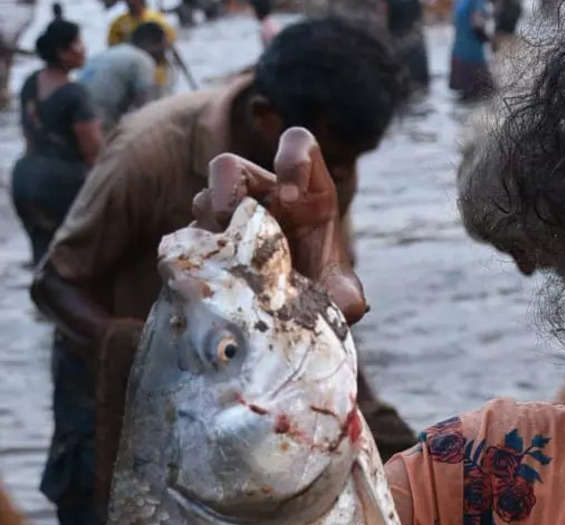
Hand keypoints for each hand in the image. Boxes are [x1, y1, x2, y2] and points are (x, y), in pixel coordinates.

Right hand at [192, 127, 366, 323]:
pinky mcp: (207, 242)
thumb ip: (347, 293)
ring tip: (222, 250)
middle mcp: (266, 195)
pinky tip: (209, 272)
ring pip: (204, 197)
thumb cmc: (322, 287)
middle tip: (233, 217)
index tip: (291, 197)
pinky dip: (195, 249)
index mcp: (307, 190)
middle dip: (228, 187)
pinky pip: (188, 234)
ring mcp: (232, 215)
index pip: (297, 144)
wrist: (293, 315)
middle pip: (230, 166)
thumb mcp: (340, 292)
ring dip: (208, 221)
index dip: (292, 157)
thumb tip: (349, 305)